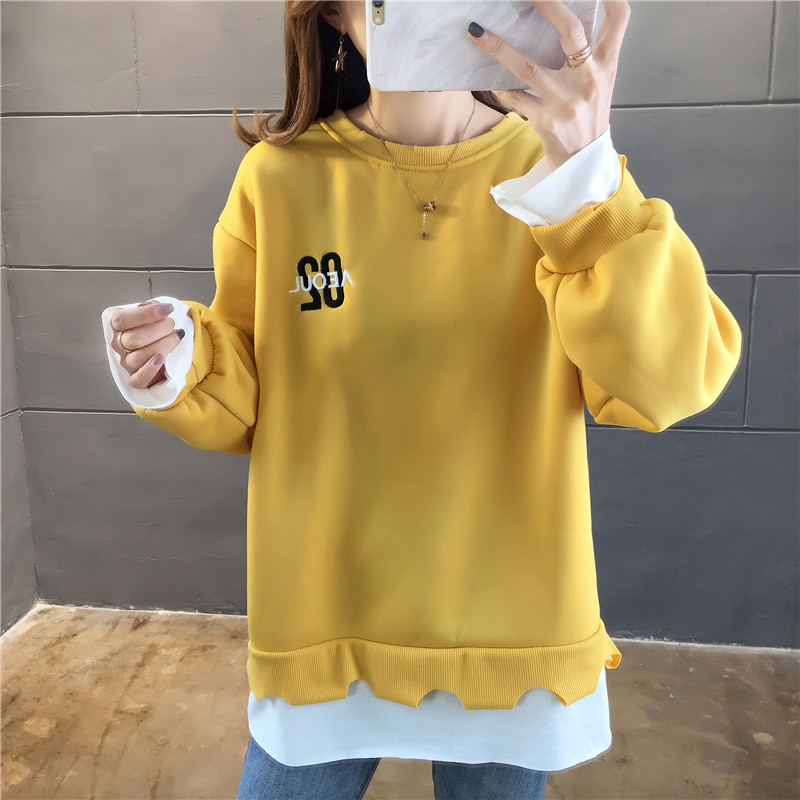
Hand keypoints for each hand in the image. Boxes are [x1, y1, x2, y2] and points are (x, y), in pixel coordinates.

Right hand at [109, 300, 183, 389]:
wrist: (169, 351)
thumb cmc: (159, 330)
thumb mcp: (154, 315)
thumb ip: (153, 310)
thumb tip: (161, 308)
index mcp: (119, 326)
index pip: (122, 319)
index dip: (145, 314)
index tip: (167, 309)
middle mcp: (119, 345)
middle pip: (134, 339)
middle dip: (160, 329)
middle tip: (172, 326)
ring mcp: (126, 363)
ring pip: (138, 357)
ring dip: (163, 346)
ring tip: (176, 338)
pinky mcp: (136, 379)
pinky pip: (138, 380)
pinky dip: (149, 371)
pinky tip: (161, 359)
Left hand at [468, 0, 629, 169]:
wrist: (583, 161)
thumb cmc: (588, 116)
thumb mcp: (600, 82)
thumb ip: (588, 53)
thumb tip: (560, 19)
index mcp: (606, 64)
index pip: (619, 18)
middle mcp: (589, 79)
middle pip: (570, 31)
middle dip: (547, 4)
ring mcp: (566, 101)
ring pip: (527, 67)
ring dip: (498, 48)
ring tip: (477, 32)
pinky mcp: (546, 121)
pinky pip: (515, 97)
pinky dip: (499, 86)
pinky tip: (488, 77)